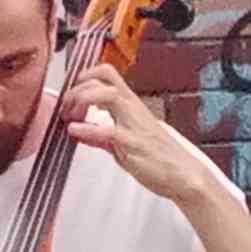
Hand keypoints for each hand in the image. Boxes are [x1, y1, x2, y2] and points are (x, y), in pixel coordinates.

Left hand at [62, 64, 212, 204]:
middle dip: (78, 87)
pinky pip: (108, 131)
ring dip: (83, 98)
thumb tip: (81, 133)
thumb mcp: (123, 145)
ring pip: (108, 94)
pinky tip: (74, 130)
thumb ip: (101, 138)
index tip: (71, 92)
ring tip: (70, 113)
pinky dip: (87, 128)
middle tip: (66, 106)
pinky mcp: (133, 144)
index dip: (85, 76)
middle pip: (104, 78)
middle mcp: (133, 109)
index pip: (108, 75)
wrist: (184, 176)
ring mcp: (134, 125)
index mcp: (132, 106)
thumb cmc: (159, 159)